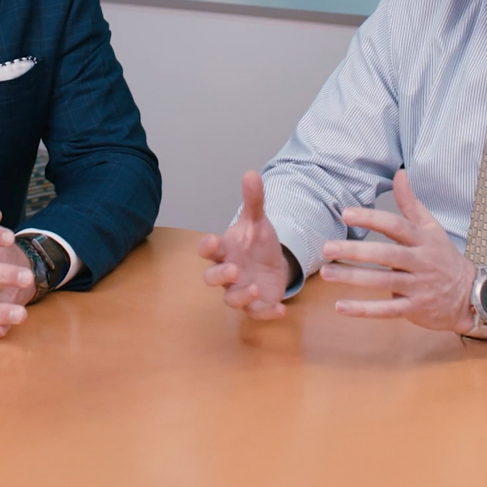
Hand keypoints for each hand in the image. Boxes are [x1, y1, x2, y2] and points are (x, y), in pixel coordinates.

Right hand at [197, 172, 290, 319]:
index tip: (213, 240)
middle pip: (211, 278)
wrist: (274, 264)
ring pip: (230, 299)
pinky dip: (266, 313)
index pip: (207, 250)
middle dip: (220, 276)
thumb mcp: (259, 221)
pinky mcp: (256, 305)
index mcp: (225, 250)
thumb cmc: (258, 243)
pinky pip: (256, 313)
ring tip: (254, 289)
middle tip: (235, 269)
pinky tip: (280, 310)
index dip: (207, 247)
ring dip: (240, 296)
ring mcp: (240, 290)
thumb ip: (254, 201)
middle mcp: (227, 272)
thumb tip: (251, 173)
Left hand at [318, 169, 476, 333]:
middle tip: (327, 247)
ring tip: (327, 273)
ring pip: (382, 282)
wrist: (471, 295)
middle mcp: (420, 262)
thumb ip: (411, 203)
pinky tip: (341, 306)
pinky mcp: (414, 309)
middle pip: (386, 254)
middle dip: (355, 251)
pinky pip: (387, 310)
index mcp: (423, 240)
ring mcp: (418, 287)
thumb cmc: (444, 258)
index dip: (371, 219)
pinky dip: (364, 310)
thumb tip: (399, 173)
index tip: (346, 214)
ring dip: (353, 278)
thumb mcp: (432, 228)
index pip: (396, 226)